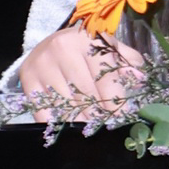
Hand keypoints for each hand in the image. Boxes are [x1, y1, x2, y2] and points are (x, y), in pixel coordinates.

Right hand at [18, 25, 143, 118]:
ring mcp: (42, 64)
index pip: (105, 78)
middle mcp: (62, 48)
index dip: (116, 102)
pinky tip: (69, 128)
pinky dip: (58, 123)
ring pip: (66, 106)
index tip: (121, 119)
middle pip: (86, 95)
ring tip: (89, 130)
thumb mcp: (110, 48)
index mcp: (87, 39)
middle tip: (105, 127)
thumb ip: (128, 61)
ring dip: (80, 122)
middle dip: (99, 115)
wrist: (51, 43)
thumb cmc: (88, 49)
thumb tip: (140, 79)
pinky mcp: (28, 79)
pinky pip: (45, 111)